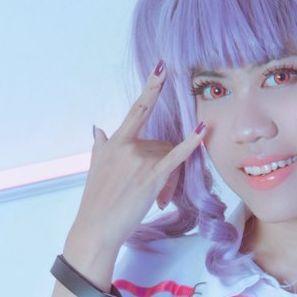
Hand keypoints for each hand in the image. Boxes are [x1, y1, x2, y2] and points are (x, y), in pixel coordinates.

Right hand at [72, 63, 206, 251]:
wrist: (95, 229)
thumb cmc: (96, 203)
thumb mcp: (95, 169)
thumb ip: (100, 146)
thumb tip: (98, 129)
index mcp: (115, 142)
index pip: (137, 110)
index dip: (151, 88)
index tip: (162, 68)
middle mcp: (127, 146)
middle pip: (161, 144)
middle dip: (163, 164)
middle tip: (155, 193)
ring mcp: (139, 160)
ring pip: (169, 158)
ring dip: (169, 178)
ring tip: (155, 200)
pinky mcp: (151, 177)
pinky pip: (176, 157)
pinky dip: (190, 144)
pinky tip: (201, 131)